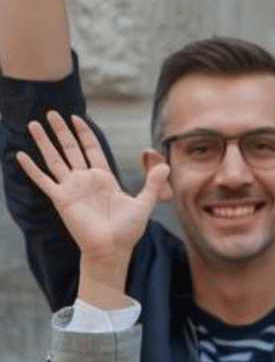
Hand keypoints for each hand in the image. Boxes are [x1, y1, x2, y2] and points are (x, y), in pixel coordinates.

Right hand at [18, 111, 165, 274]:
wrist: (112, 249)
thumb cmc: (127, 230)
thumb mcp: (144, 202)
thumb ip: (153, 183)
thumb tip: (167, 164)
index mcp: (104, 178)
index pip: (91, 149)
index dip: (84, 133)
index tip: (76, 117)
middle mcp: (85, 180)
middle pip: (71, 149)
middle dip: (61, 131)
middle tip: (51, 112)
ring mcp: (71, 188)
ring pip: (54, 159)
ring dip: (44, 142)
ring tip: (33, 123)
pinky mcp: (61, 199)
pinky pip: (43, 180)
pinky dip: (31, 168)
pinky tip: (20, 155)